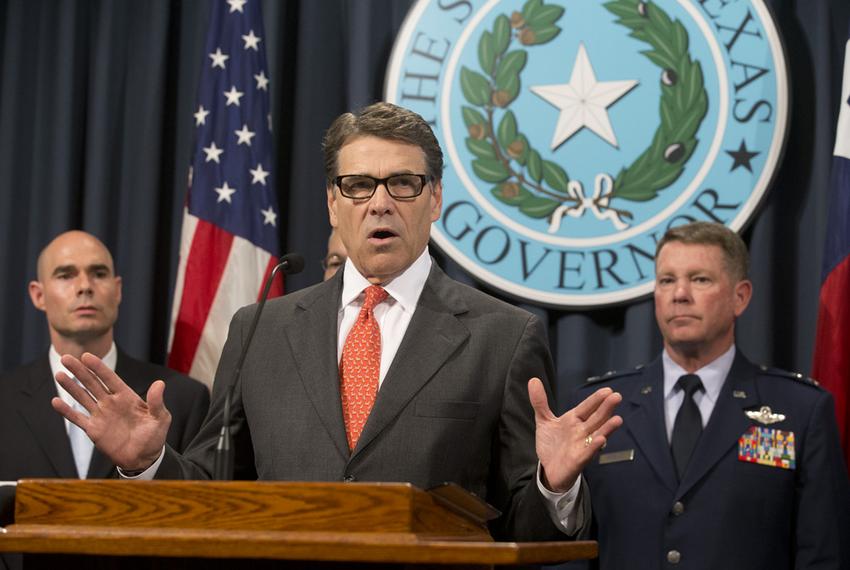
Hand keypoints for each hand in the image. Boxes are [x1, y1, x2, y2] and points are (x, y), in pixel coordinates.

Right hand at [50, 352, 170, 471]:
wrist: (144, 458)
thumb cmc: (155, 436)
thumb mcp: (160, 418)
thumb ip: (156, 402)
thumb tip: (160, 383)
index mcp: (127, 397)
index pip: (110, 378)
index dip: (98, 367)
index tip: (86, 356)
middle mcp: (111, 403)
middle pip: (92, 383)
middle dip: (80, 371)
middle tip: (66, 358)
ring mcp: (101, 415)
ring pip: (83, 397)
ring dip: (71, 386)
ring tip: (59, 374)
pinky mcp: (94, 429)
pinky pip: (78, 418)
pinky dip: (67, 411)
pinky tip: (55, 401)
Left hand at [528, 378, 622, 492]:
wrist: (548, 469)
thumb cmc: (551, 444)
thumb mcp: (544, 420)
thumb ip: (540, 401)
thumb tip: (533, 380)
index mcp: (574, 420)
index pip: (587, 407)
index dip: (596, 399)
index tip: (607, 390)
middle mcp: (581, 431)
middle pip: (596, 418)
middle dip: (606, 408)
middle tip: (617, 397)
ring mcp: (582, 445)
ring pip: (597, 434)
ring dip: (607, 427)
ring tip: (618, 419)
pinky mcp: (579, 460)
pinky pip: (588, 452)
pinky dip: (595, 446)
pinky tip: (601, 440)